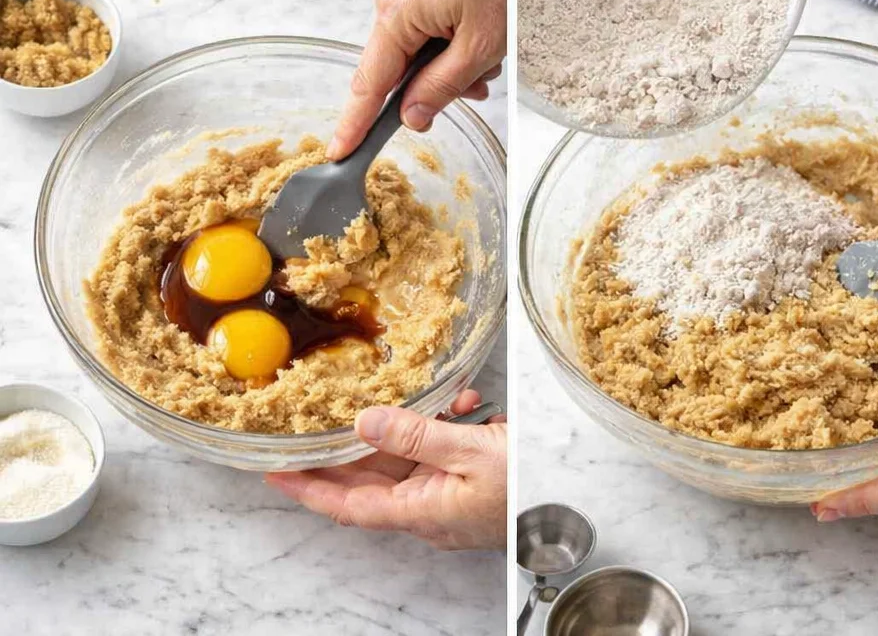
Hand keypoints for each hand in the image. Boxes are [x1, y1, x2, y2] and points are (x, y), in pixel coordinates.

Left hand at [265, 389, 506, 549]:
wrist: (578, 495)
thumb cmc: (530, 487)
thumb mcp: (472, 453)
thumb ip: (415, 435)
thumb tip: (363, 420)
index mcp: (421, 509)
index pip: (348, 504)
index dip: (308, 488)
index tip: (273, 470)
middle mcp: (429, 507)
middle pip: (371, 478)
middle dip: (345, 446)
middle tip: (311, 418)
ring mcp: (450, 496)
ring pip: (409, 456)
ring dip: (409, 422)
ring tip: (417, 395)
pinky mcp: (471, 481)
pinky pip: (443, 449)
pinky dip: (445, 422)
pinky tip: (465, 401)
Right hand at [329, 0, 505, 157]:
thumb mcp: (479, 47)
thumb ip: (440, 88)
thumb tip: (410, 118)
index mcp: (397, 16)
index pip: (368, 85)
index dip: (356, 124)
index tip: (340, 153)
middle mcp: (392, 4)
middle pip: (395, 73)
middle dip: (433, 89)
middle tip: (474, 89)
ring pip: (417, 57)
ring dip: (451, 70)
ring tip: (489, 62)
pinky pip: (427, 37)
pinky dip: (453, 50)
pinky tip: (484, 46)